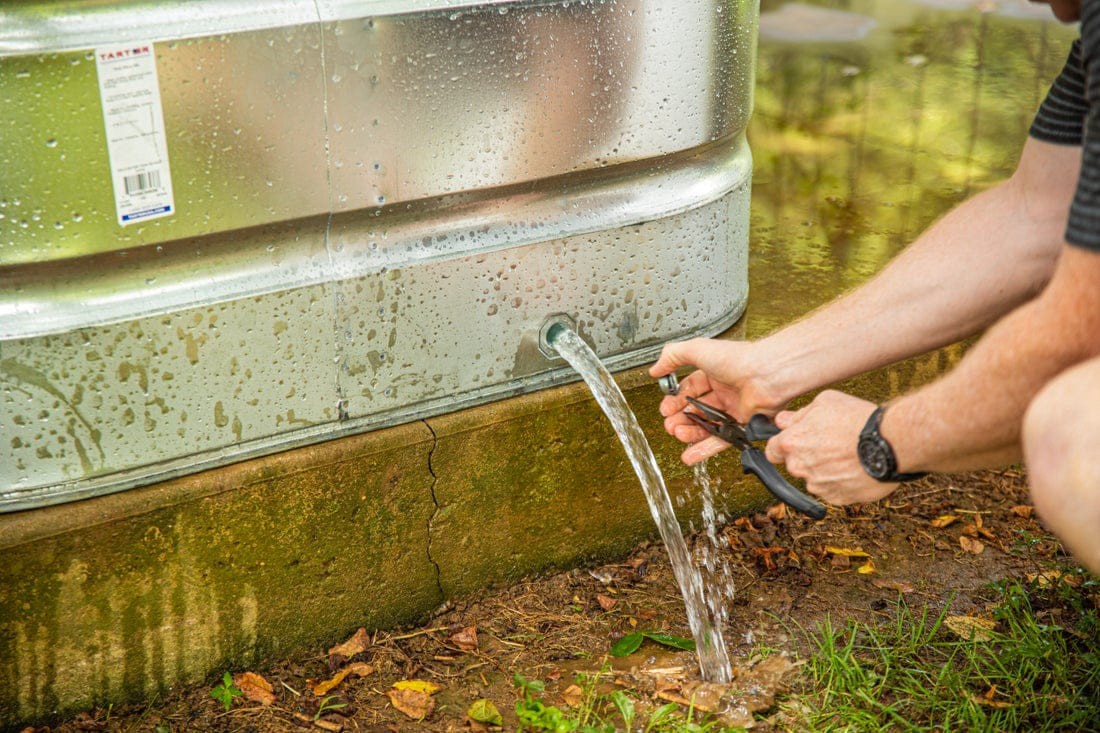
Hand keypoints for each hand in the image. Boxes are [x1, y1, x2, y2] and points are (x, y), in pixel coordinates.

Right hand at [648, 338, 781, 463]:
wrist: (766, 375)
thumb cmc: (738, 359)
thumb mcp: (697, 349)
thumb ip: (672, 356)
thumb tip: (655, 369)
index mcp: (714, 373)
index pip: (689, 389)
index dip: (675, 400)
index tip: (664, 408)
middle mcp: (725, 391)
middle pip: (696, 410)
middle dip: (679, 418)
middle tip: (669, 425)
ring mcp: (734, 410)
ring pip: (706, 426)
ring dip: (689, 433)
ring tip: (677, 435)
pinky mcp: (743, 426)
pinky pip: (721, 441)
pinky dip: (704, 450)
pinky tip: (690, 456)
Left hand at [765, 390, 897, 504]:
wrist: (891, 444)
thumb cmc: (858, 420)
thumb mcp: (825, 402)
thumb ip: (799, 414)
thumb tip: (783, 420)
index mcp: (792, 443)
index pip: (772, 450)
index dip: (781, 445)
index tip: (790, 443)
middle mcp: (800, 467)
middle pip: (795, 464)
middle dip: (807, 455)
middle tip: (830, 443)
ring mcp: (818, 485)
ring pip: (814, 478)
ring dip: (825, 469)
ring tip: (848, 454)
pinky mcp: (837, 498)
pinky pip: (833, 490)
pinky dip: (841, 481)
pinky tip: (855, 467)